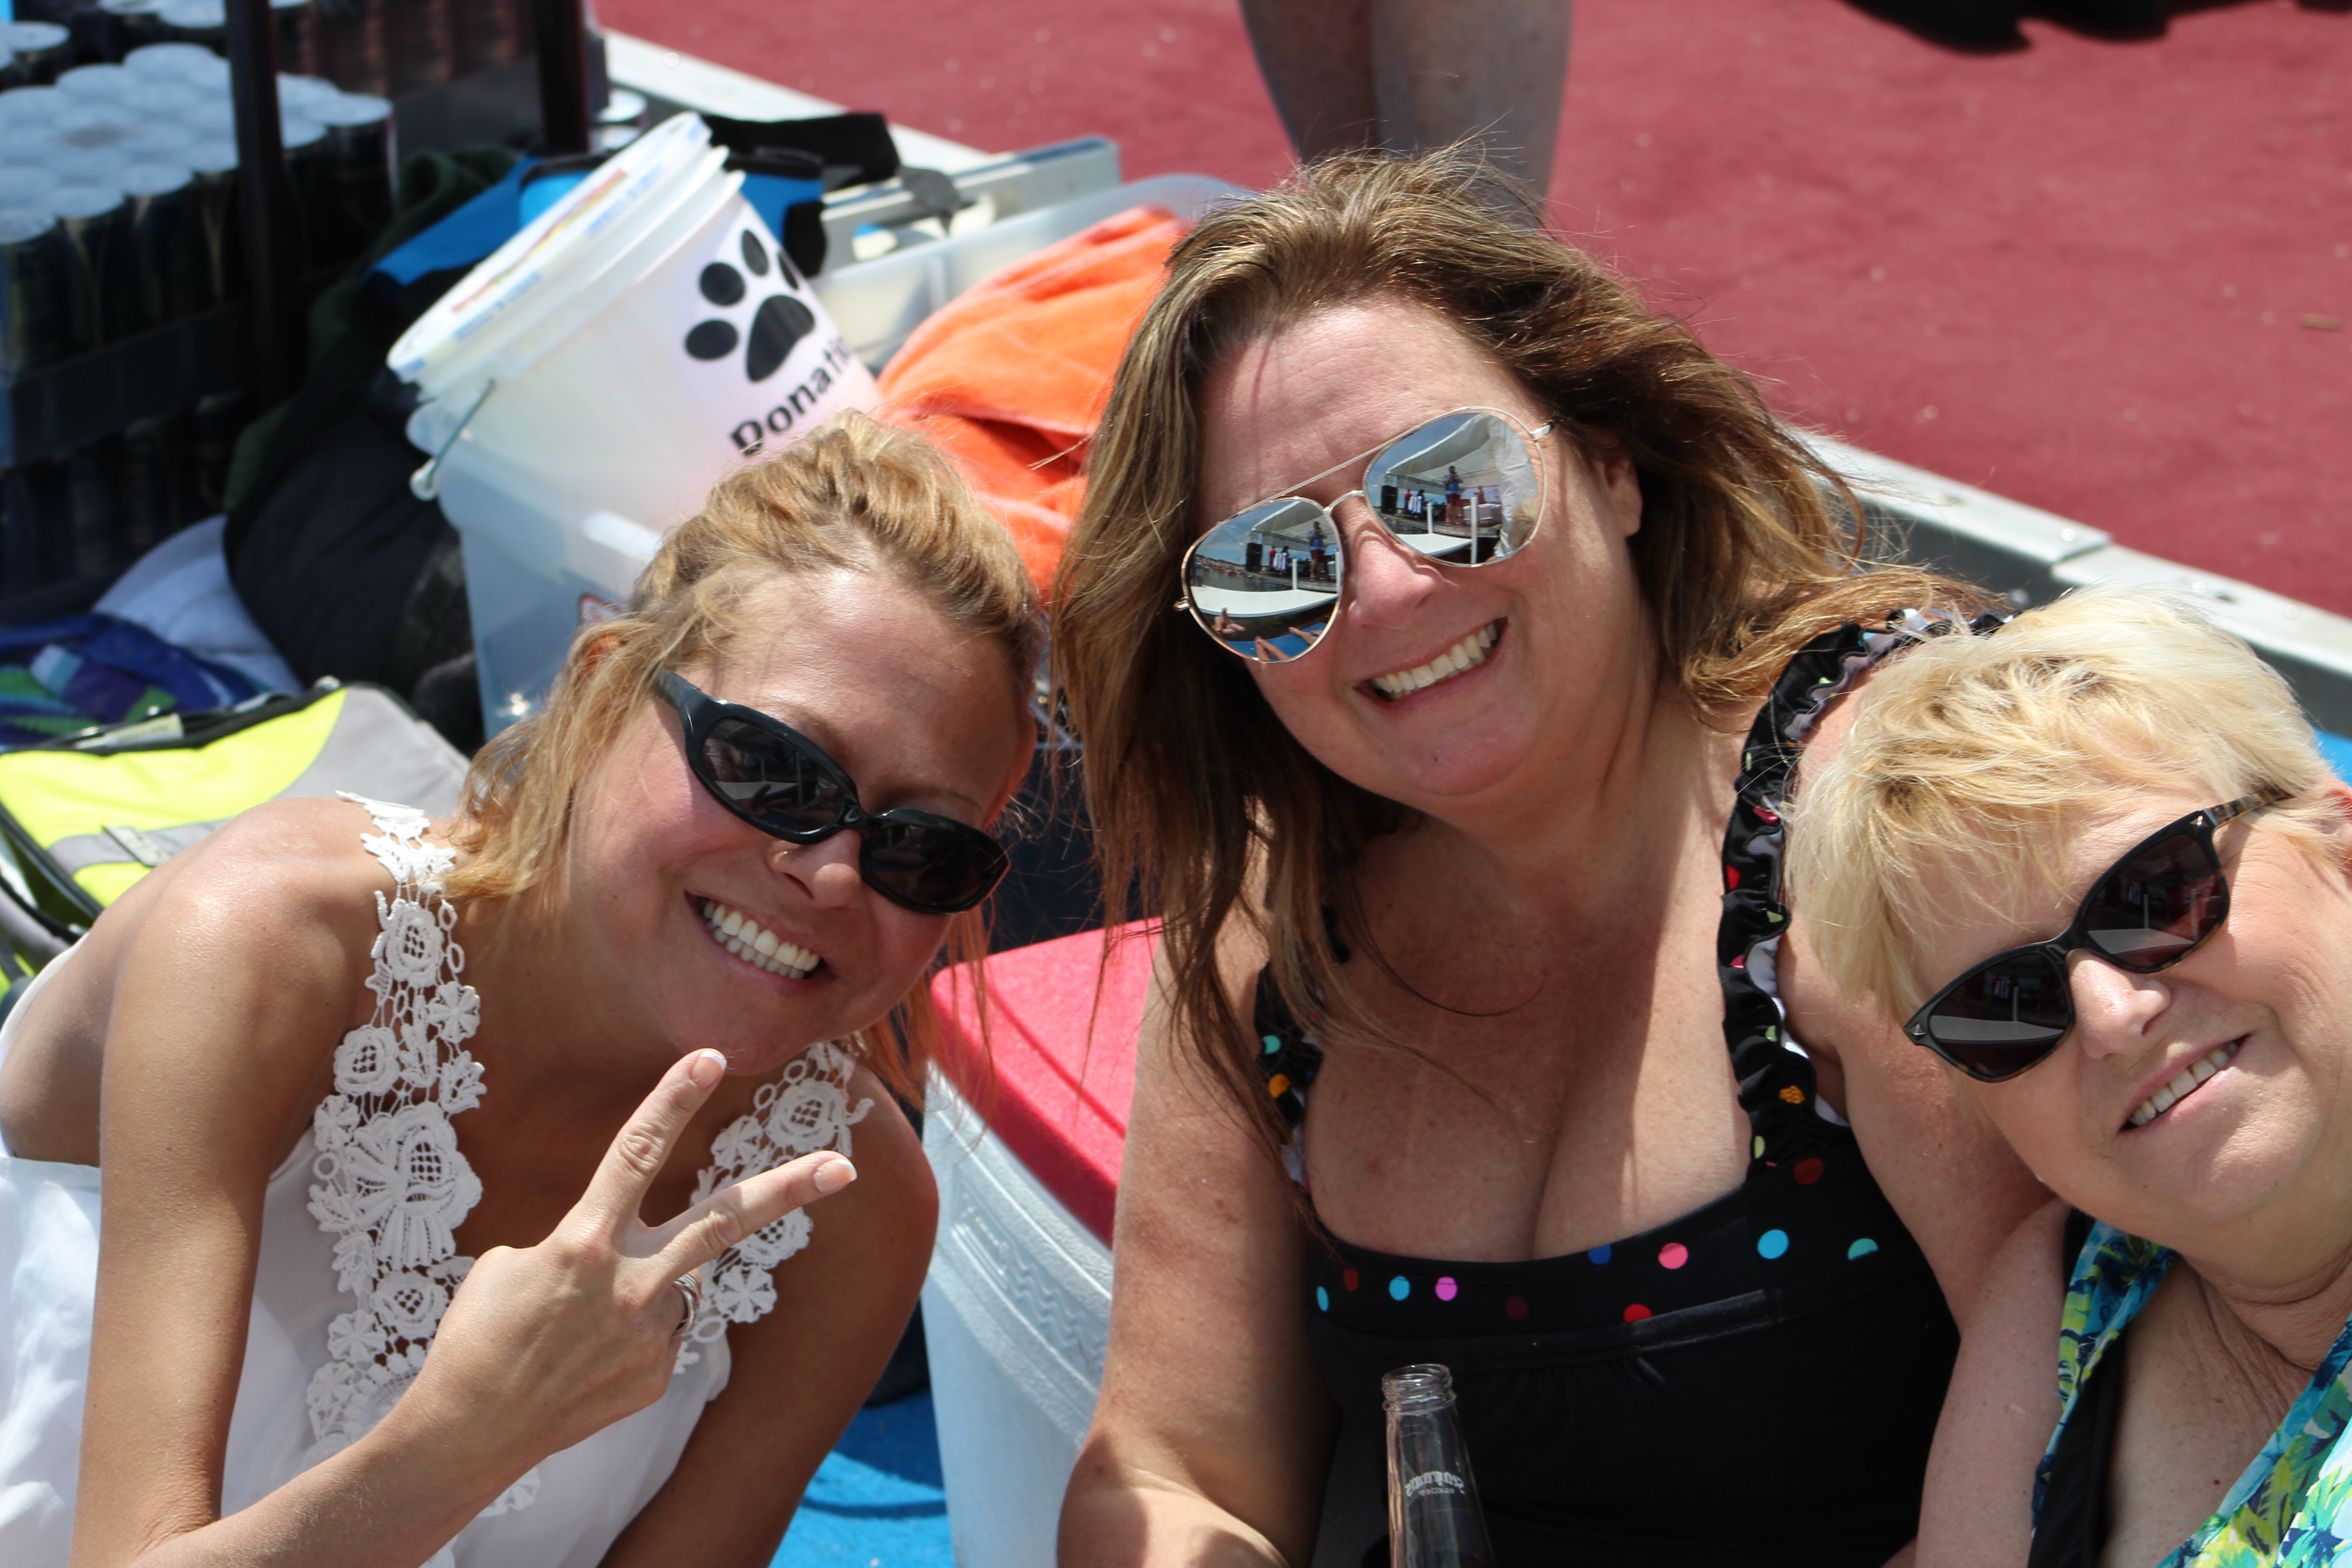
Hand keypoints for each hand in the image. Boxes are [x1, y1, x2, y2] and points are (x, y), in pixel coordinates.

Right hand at [382, 1050, 856, 1482]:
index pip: (636, 1153)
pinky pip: (661, 1334)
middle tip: (844, 1167)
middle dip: (789, 1189)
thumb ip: (587, 1243)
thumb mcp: (514, 1266)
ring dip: (649, 1287)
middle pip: (724, 1220)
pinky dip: (632, 1336)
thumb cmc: (477, 1336)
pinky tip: (587, 1363)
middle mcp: (629, 1284)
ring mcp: (650, 1333)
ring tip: (584, 1327)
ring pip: (682, 1282)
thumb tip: (635, 1254)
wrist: (467, 1433)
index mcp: (582, 1241)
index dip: (673, 1101)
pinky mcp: (657, 1376)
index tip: (710, 1057)